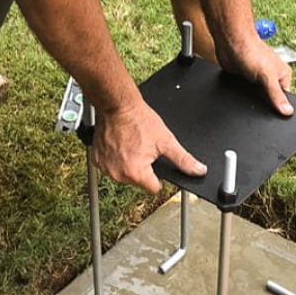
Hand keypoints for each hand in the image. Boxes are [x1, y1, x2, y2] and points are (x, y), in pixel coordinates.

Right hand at [92, 100, 206, 193]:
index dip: (158, 177)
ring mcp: (105, 168)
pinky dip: (114, 159)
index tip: (155, 163)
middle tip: (142, 149)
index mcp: (136, 173)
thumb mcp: (166, 140)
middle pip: (138, 181)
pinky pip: (110, 166)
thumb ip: (183, 159)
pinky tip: (119, 145)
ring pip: (123, 174)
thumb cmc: (139, 120)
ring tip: (130, 145)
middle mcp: (119, 174)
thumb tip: (198, 171)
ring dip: (128, 164)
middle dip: (142, 168)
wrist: (117, 106)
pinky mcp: (97, 161)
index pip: (154, 188)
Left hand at [219, 37, 293, 116]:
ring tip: (250, 95)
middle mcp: (272, 78)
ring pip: (258, 98)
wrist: (231, 42)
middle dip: (266, 103)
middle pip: (272, 99)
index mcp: (283, 75)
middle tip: (260, 103)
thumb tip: (287, 111)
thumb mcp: (267, 76)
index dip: (280, 107)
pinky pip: (246, 95)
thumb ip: (276, 95)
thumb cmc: (251, 50)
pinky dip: (243, 96)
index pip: (286, 98)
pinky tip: (241, 95)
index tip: (277, 115)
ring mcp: (258, 80)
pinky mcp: (245, 81)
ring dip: (253, 100)